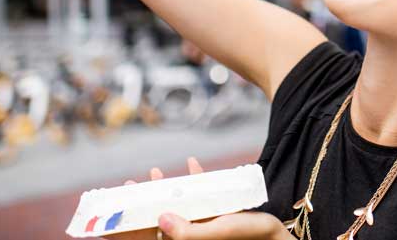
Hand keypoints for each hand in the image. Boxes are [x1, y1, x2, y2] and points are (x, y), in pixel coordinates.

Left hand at [103, 157, 288, 239]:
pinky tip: (193, 165)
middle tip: (135, 180)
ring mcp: (202, 227)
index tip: (117, 202)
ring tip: (155, 172)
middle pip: (157, 220)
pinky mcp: (217, 217)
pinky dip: (195, 181)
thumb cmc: (253, 238)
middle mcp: (190, 236)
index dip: (126, 224)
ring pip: (175, 208)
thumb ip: (190, 232)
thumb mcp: (221, 232)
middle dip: (144, 200)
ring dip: (165, 189)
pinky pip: (200, 199)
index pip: (147, 236)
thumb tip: (162, 219)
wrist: (279, 239)